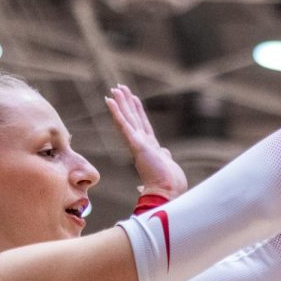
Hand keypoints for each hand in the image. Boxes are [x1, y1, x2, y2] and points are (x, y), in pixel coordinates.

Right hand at [105, 85, 187, 199]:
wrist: (167, 193)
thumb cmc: (169, 183)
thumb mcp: (168, 163)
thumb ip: (164, 155)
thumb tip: (165, 154)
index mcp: (149, 147)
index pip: (142, 124)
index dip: (137, 110)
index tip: (133, 98)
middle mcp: (142, 143)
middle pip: (133, 117)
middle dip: (126, 102)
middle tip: (119, 87)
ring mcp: (138, 144)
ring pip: (127, 118)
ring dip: (121, 103)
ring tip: (114, 89)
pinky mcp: (136, 145)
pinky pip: (124, 126)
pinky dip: (117, 113)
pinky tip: (110, 101)